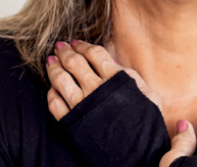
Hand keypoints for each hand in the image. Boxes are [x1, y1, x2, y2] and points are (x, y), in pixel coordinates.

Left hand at [46, 39, 160, 119]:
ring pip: (60, 79)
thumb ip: (129, 75)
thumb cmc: (144, 121)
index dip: (82, 45)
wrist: (136, 153)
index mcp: (115, 79)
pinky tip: (52, 87)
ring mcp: (82, 106)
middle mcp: (96, 89)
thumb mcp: (146, 93)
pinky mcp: (71, 122)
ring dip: (53, 67)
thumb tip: (111, 61)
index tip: (76, 42)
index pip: (94, 53)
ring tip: (50, 61)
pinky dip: (51, 92)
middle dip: (64, 51)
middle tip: (59, 47)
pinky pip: (55, 103)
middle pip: (74, 62)